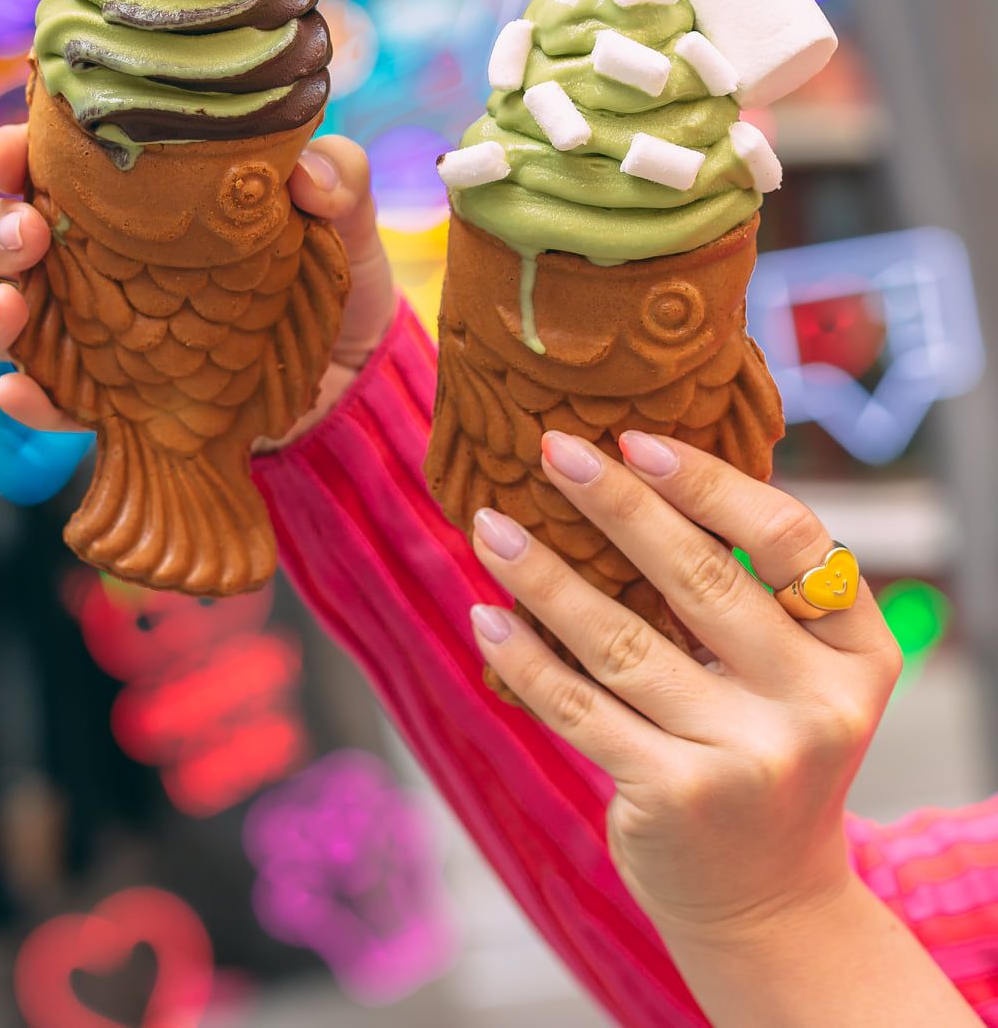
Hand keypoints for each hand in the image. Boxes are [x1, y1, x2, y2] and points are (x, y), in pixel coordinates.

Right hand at [0, 125, 394, 440]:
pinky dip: (26, 397)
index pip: (55, 159)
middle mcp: (98, 259)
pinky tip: (18, 391)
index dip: (16, 148)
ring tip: (9, 311)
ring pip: (11, 316)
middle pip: (11, 234)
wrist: (352, 376)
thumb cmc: (328, 274)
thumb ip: (336, 178)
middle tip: (27, 233)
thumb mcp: (344, 215)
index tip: (9, 150)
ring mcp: (99, 332)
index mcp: (135, 197)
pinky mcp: (114, 399)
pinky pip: (54, 399)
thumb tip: (307, 175)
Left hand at [468, 430, 902, 942]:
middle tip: (552, 448)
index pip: (790, 538)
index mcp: (857, 652)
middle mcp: (815, 704)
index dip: (711, 481)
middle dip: (616, 503)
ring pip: (621, 640)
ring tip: (491, 525)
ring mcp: (746, 757)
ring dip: (544, 575)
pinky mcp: (674, 797)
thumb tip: (645, 476)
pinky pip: (579, 708)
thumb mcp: (801, 676)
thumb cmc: (767, 751)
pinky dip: (525, 657)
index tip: (636, 439)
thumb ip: (758, 593)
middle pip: (700, 577)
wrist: (769, 903)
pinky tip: (486, 614)